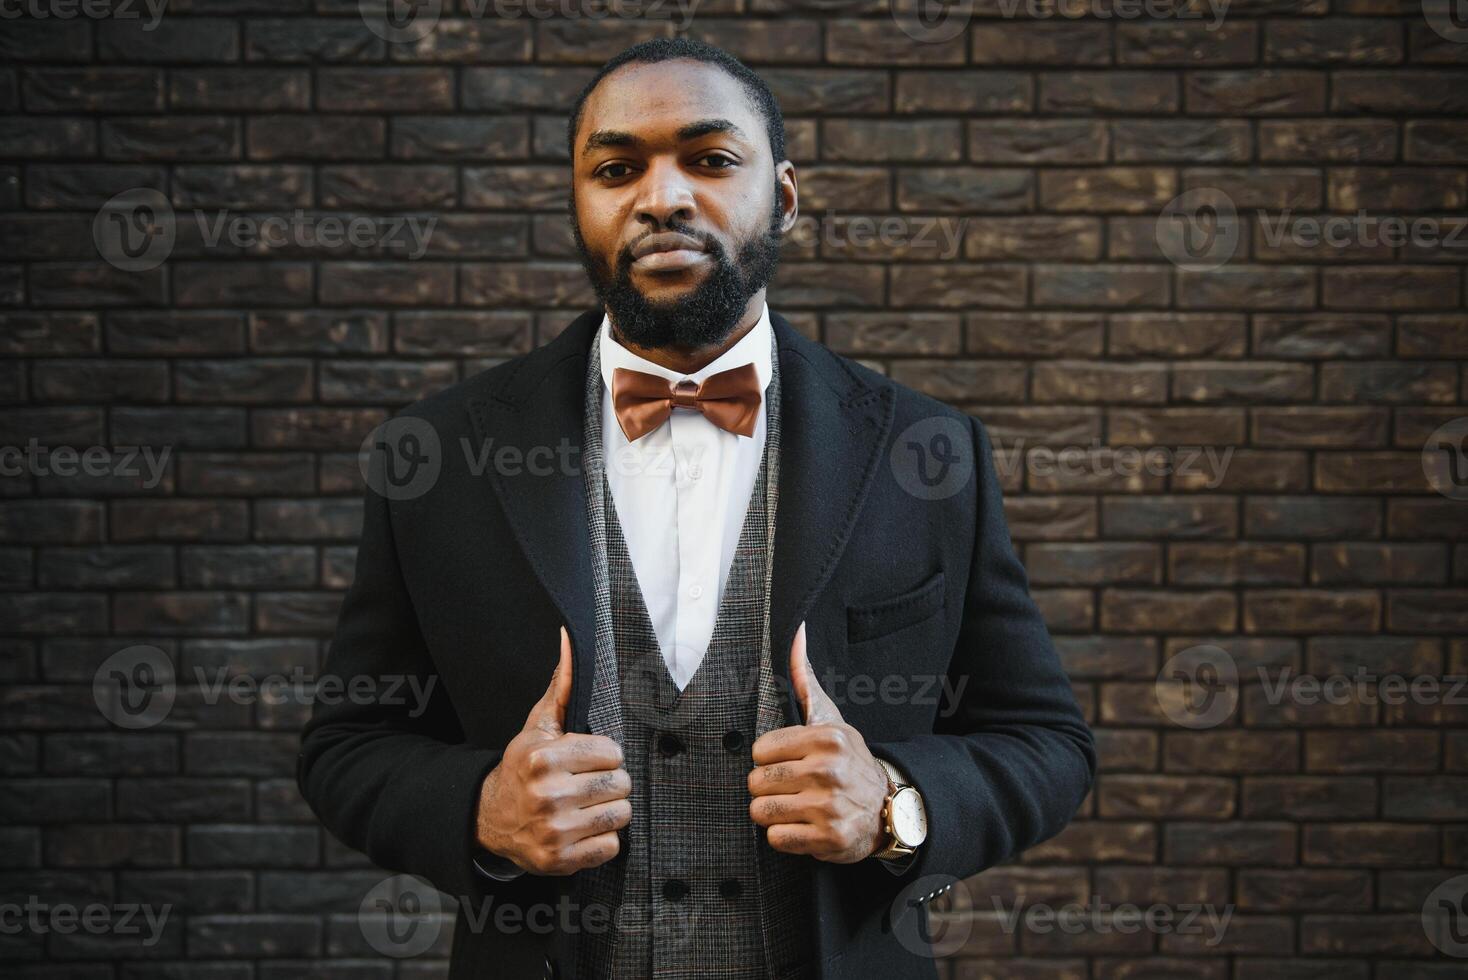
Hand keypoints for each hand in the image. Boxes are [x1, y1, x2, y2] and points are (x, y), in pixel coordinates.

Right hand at [475, 626, 631, 875]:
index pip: (613, 752)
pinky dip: (603, 840)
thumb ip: (562, 686)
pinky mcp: (561, 861)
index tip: (587, 760)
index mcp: (544, 758)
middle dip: (609, 782)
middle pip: (620, 783)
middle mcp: (548, 794)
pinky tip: (583, 829)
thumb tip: (569, 638)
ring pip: (621, 814)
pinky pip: (612, 846)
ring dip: (609, 810)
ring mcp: (554, 831)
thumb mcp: (538, 726)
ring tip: (587, 806)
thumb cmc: (523, 767)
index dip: (604, 755)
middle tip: (588, 784)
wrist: (490, 818)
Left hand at [747, 621, 889, 862]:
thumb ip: (803, 678)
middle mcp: (828, 771)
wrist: (889, 808)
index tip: (788, 761)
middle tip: (792, 787)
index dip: (768, 759)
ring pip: (762, 812)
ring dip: (773, 813)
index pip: (758, 751)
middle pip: (756, 782)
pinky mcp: (829, 839)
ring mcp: (829, 807)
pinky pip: (776, 839)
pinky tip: (804, 826)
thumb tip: (794, 631)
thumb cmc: (848, 759)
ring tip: (796, 806)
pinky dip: (785, 837)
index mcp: (825, 738)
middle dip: (768, 787)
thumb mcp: (829, 717)